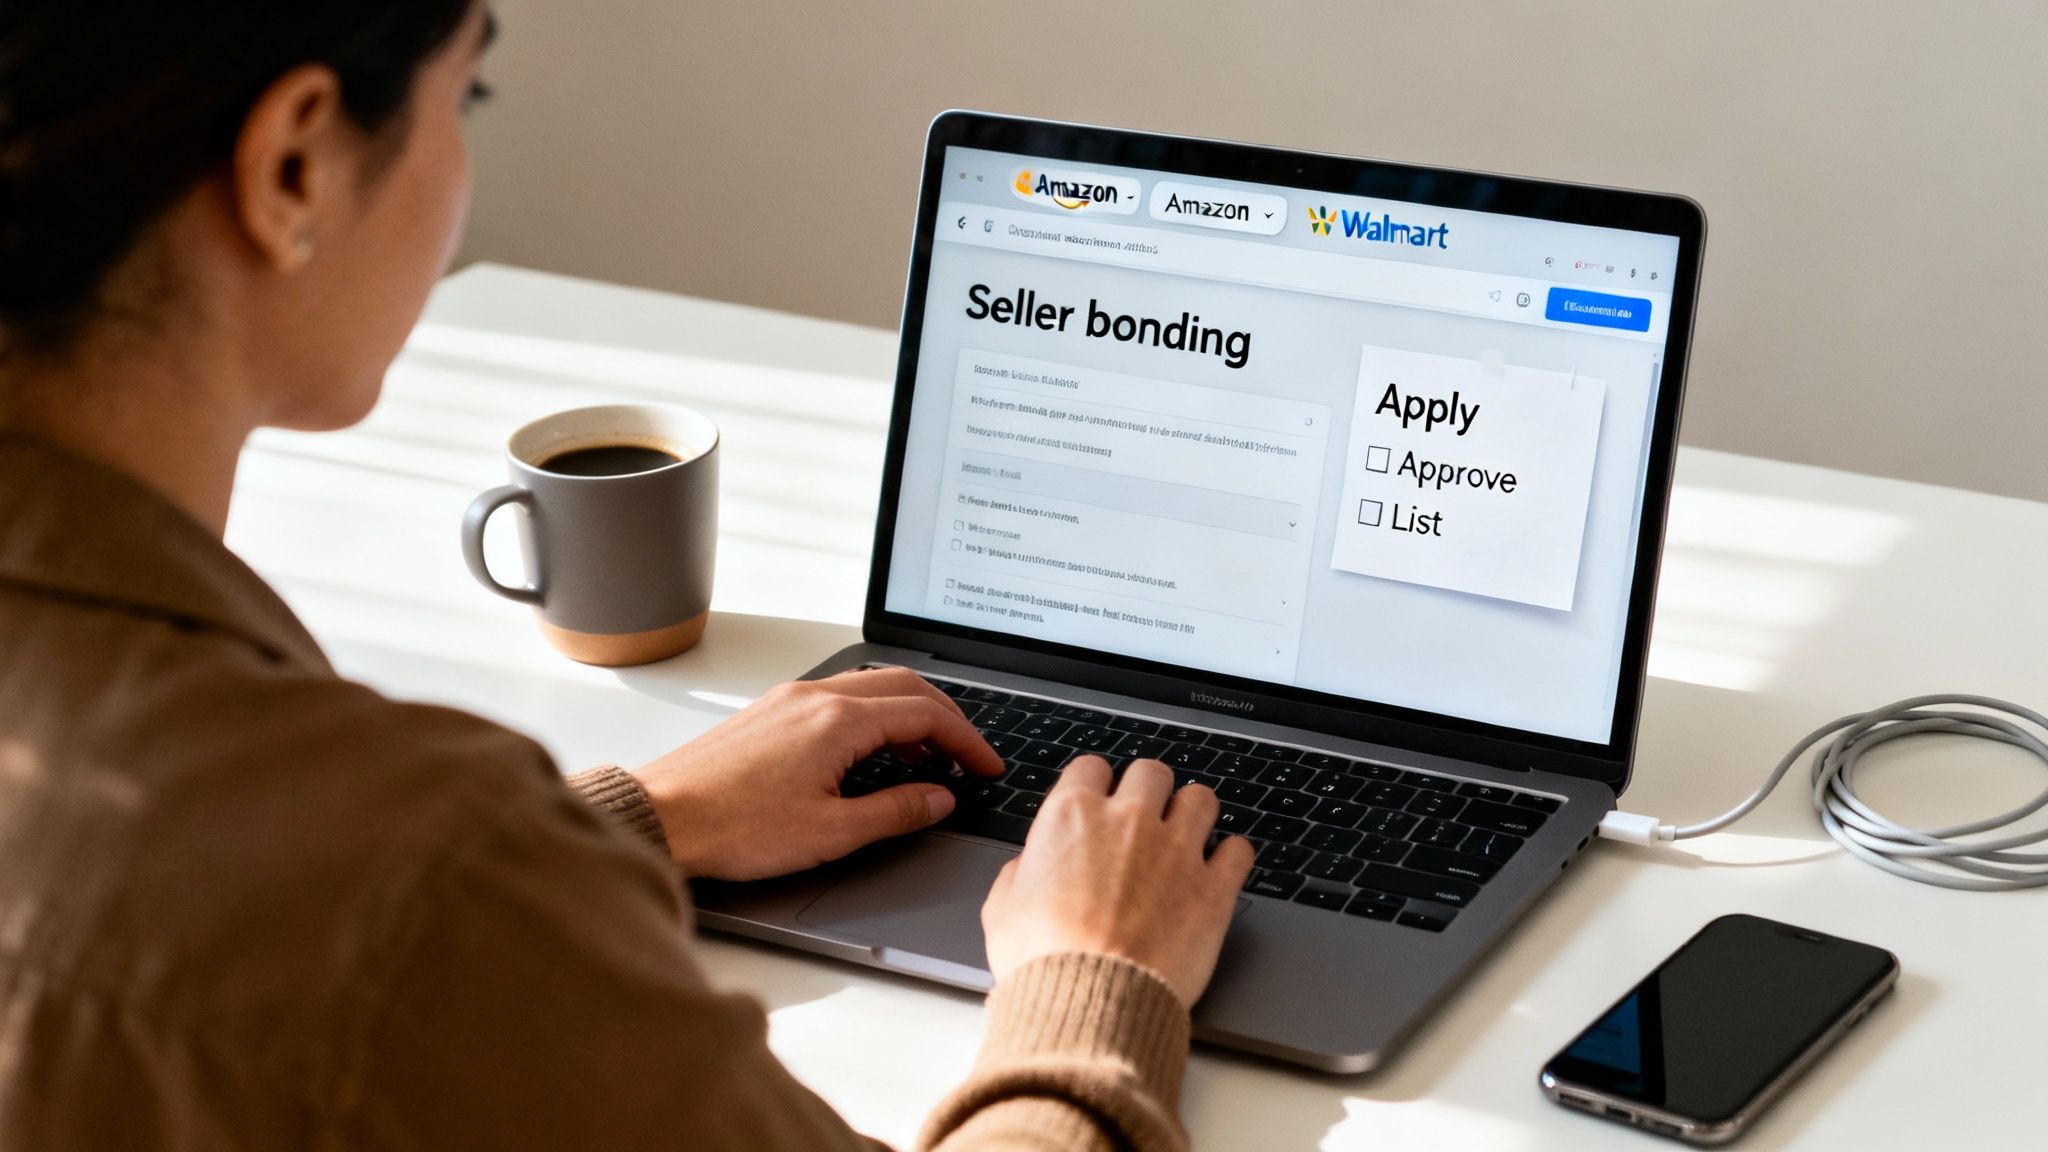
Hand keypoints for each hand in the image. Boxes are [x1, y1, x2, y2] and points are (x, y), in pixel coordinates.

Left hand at [632, 668, 1004, 880]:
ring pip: (870, 687)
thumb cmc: (733, 827)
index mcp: (838, 721)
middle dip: (946, 718)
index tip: (986, 767)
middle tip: (967, 755)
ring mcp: (788, 698)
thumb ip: (895, 812)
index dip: (967, 741)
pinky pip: (838, 697)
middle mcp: (814, 696)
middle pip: (904, 686)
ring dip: (908, 713)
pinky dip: (872, 716)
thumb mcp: (830, 833)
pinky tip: (871, 751)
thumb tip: (938, 798)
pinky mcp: (769, 711)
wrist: (660, 818)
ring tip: (926, 756)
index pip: (927, 714)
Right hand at [981, 757, 1255, 1008]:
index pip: (1091, 767)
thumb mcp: (1003, 908)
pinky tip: (1220, 869)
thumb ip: (1021, 872)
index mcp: (1072, 815)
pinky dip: (1231, 856)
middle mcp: (1128, 820)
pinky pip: (1239, 849)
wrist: (1089, 1003)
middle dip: (1148, 792)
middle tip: (1144, 819)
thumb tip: (1029, 867)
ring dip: (1193, 814)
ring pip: (1201, 798)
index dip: (1095, 787)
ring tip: (1186, 837)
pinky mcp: (1213, 888)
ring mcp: (1176, 849)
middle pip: (1151, 772)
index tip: (1099, 803)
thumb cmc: (1042, 960)